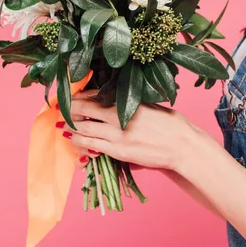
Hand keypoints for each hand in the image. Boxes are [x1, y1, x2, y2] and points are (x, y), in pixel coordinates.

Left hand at [56, 89, 205, 172]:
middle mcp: (119, 115)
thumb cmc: (171, 125)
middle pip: (84, 109)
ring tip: (65, 125)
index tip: (72, 96)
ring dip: (71, 126)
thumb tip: (114, 100)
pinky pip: (91, 146)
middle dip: (71, 109)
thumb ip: (131, 103)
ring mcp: (117, 134)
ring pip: (84, 128)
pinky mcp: (118, 151)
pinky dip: (79, 142)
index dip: (80, 96)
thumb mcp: (150, 106)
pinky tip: (73, 140)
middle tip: (62, 108)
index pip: (96, 95)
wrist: (183, 146)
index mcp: (127, 101)